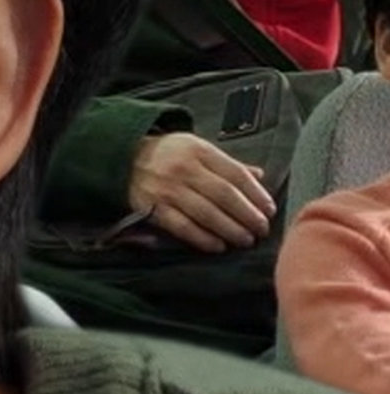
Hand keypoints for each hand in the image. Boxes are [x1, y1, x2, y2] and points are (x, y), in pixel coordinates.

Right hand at [127, 132, 274, 251]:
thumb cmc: (167, 154)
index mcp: (199, 151)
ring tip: (245, 240)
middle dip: (248, 215)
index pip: (236, 174)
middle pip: (224, 196)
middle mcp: (183, 169)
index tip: (269, 209)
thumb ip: (227, 163)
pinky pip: (182, 226)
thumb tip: (259, 176)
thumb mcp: (197, 148)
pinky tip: (217, 245)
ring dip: (230, 230)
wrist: (123, 157)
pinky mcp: (152, 207)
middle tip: (261, 229)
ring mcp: (166, 189)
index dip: (256, 194)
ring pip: (206, 213)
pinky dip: (202, 238)